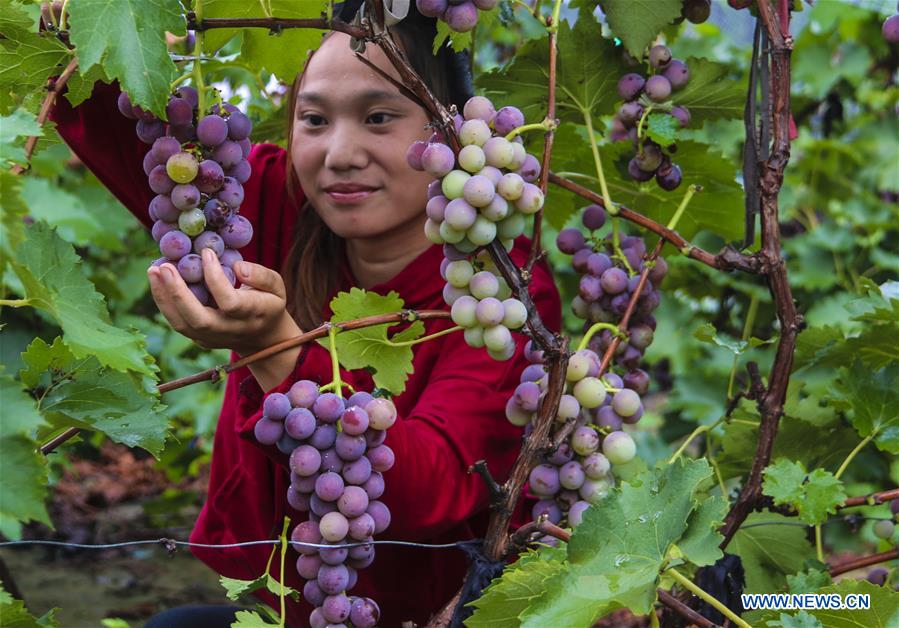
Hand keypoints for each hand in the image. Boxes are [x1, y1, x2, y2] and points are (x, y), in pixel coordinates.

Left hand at [147, 248, 300, 355]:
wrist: (264, 339)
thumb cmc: (270, 304)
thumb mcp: (277, 286)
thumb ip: (261, 275)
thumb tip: (237, 267)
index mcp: (252, 315)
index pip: (230, 302)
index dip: (216, 278)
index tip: (207, 253)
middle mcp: (230, 330)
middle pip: (199, 319)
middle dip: (178, 293)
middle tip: (164, 266)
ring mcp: (213, 338)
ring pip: (182, 324)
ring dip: (163, 297)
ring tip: (153, 270)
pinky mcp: (200, 340)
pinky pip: (178, 323)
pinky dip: (165, 302)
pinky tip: (158, 281)